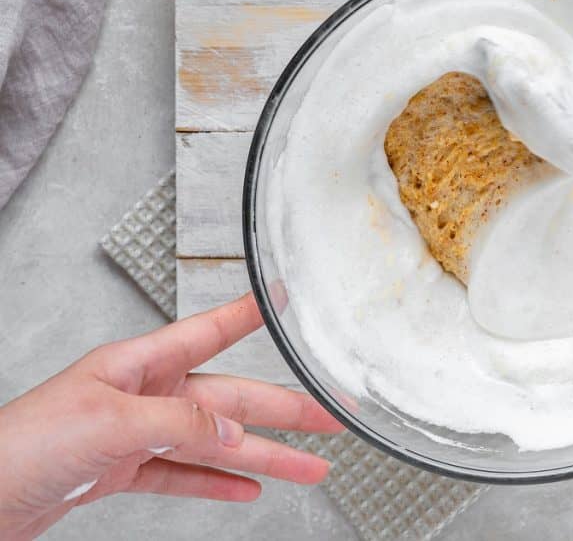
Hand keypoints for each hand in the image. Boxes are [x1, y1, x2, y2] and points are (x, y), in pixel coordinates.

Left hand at [0, 293, 342, 540]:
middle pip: (231, 399)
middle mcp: (144, 394)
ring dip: (266, 456)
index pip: (210, 331)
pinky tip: (249, 487)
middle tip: (330, 416)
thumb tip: (236, 435)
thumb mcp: (110, 422)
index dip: (251, 314)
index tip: (286, 298)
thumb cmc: (19, 446)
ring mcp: (136, 434)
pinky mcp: (123, 471)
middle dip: (285, 410)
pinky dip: (220, 482)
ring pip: (218, 443)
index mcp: (138, 364)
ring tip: (310, 466)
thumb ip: (181, 423)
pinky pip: (186, 475)